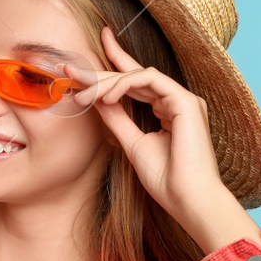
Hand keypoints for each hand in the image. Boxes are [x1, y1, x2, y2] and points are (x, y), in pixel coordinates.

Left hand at [64, 25, 243, 249]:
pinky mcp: (186, 101)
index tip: (87, 61)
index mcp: (168, 110)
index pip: (137, 80)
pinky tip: (108, 98)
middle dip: (101, 71)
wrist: (188, 200)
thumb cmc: (166, 179)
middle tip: (71, 69)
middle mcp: (177, 101)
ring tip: (84, 95)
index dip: (114, 63)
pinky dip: (126, 84)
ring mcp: (184, 99)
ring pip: (139, 75)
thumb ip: (117, 119)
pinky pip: (150, 79)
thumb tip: (98, 99)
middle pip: (134, 75)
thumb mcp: (132, 143)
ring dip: (107, 82)